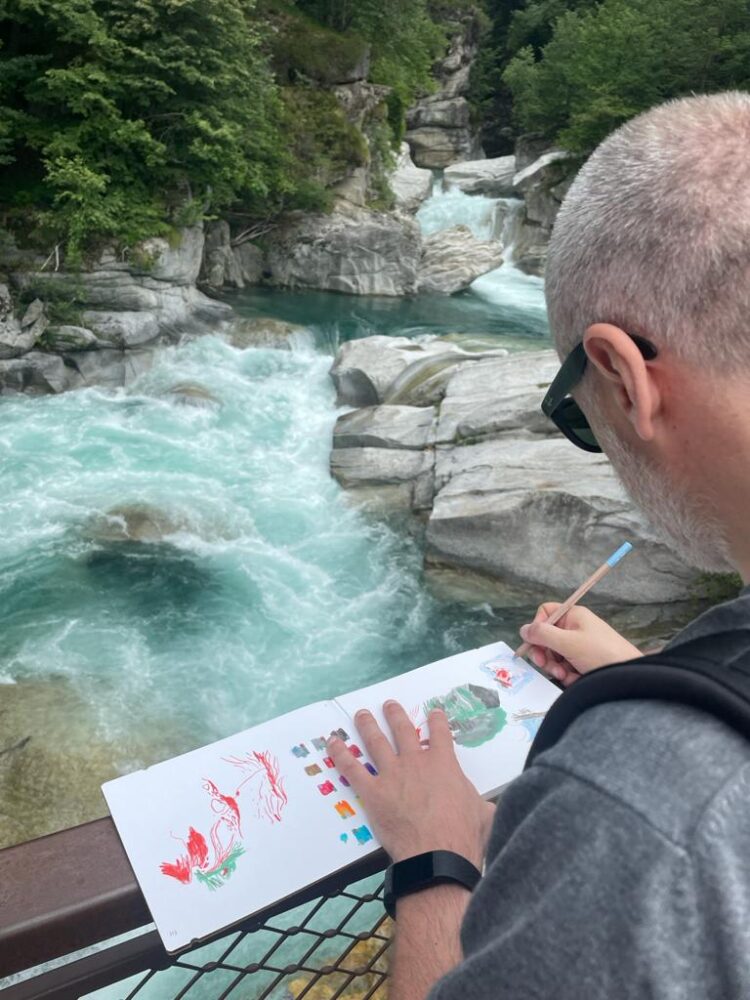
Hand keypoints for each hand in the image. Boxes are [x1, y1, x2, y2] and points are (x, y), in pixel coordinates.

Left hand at [327, 701, 494, 868]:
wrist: (438, 856)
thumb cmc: (463, 836)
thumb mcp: (484, 813)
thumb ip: (482, 803)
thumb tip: (489, 807)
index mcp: (444, 763)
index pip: (440, 732)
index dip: (437, 719)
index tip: (434, 711)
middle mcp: (416, 762)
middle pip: (402, 730)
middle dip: (395, 715)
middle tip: (389, 705)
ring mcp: (392, 775)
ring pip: (376, 742)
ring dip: (367, 726)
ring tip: (361, 715)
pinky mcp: (373, 793)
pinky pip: (352, 769)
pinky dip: (340, 754)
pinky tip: (332, 743)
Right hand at [519, 603, 642, 686]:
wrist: (629, 677)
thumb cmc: (600, 654)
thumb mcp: (568, 642)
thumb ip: (542, 635)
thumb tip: (523, 629)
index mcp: (573, 616)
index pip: (546, 613)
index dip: (537, 627)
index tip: (535, 643)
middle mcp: (575, 628)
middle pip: (547, 637)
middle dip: (545, 653)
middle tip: (546, 666)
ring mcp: (580, 646)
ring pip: (554, 654)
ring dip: (556, 666)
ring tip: (565, 675)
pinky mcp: (584, 662)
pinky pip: (566, 666)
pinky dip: (567, 674)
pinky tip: (575, 680)